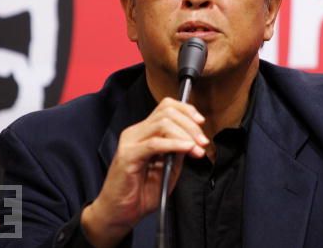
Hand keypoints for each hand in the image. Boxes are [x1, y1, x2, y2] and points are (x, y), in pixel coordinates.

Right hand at [81, 97, 208, 246]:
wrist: (119, 214)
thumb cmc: (140, 193)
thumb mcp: (168, 168)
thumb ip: (178, 151)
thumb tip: (194, 139)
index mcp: (144, 132)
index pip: (166, 107)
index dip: (186, 110)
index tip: (201, 124)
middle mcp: (135, 132)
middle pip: (167, 112)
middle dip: (190, 124)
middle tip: (203, 142)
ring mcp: (130, 142)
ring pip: (162, 124)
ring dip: (186, 134)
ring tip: (197, 149)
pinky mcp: (127, 155)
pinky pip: (154, 144)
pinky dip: (174, 144)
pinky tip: (187, 149)